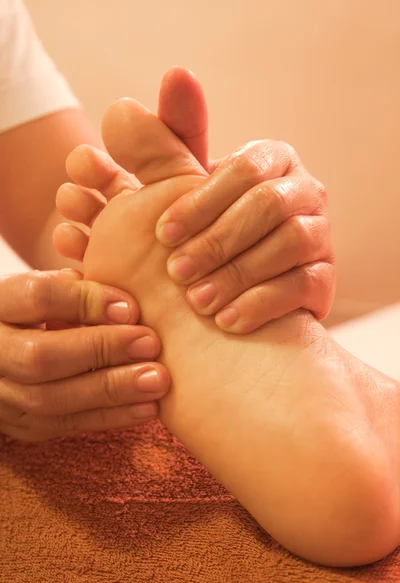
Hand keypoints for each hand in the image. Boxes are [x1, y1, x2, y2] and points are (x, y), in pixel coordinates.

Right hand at [0, 269, 168, 441]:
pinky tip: (147, 408)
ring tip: (157, 380)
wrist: (11, 350)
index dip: (85, 301)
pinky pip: (63, 425)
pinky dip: (109, 418)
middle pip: (39, 356)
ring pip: (50, 400)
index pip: (36, 297)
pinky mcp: (20, 424)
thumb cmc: (46, 308)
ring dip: (112, 391)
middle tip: (151, 344)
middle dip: (101, 350)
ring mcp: (0, 393)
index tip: (132, 307)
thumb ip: (78, 283)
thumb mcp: (52, 285)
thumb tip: (120, 301)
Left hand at [53, 67, 334, 332]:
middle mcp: (303, 190)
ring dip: (239, 273)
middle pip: (270, 204)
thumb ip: (154, 152)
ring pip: (291, 242)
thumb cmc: (205, 230)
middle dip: (219, 239)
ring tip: (198, 302)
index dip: (201, 202)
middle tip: (176, 272)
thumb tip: (121, 108)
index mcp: (271, 160)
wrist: (240, 286)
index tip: (161, 234)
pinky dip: (262, 303)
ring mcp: (320, 234)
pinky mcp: (325, 277)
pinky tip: (226, 321)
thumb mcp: (179, 191)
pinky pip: (304, 284)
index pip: (244, 169)